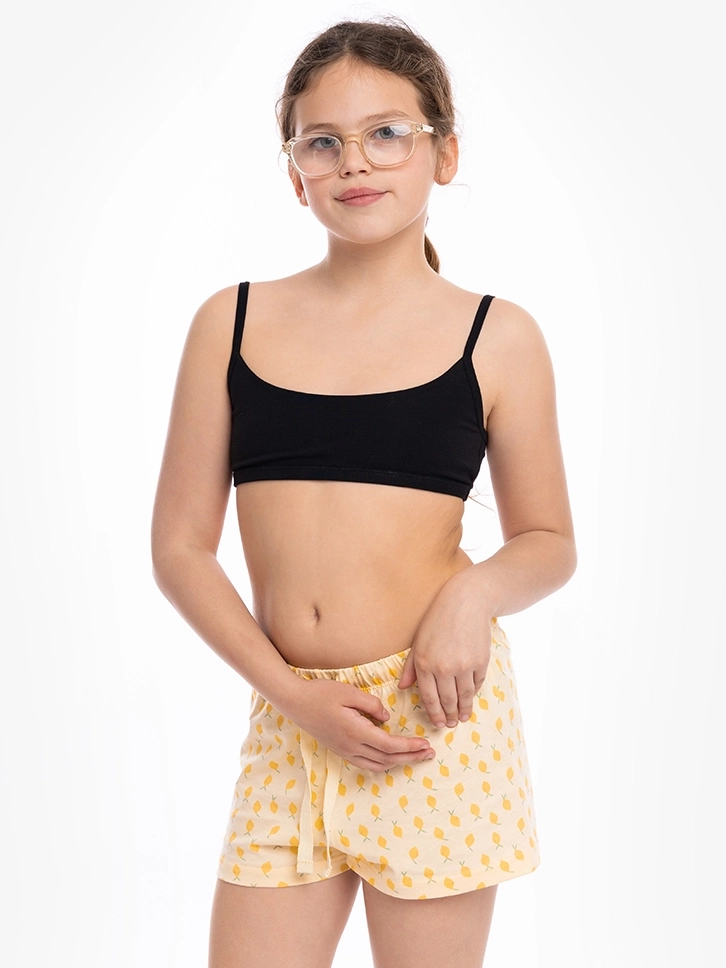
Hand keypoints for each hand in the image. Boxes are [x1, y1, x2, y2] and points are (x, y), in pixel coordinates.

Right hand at [285, 677, 435, 771]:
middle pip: (388, 759)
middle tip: (429, 754)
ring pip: (377, 765)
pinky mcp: (340, 750)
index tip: (425, 744)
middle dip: (411, 758)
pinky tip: (391, 757)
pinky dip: (383, 763)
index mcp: (356, 732)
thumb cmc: (321, 693)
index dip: (410, 747)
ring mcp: (345, 751)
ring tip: (415, 756)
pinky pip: (366, 764)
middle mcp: (351, 747)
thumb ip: (371, 704)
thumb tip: (387, 717)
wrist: (295, 703)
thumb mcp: (349, 692)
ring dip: (398, 763)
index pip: (390, 746)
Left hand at [398, 572, 493, 728]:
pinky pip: (477, 684)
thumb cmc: (438, 620)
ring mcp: (464, 666)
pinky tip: (471, 698)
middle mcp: (443, 668)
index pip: (429, 697)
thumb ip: (411, 667)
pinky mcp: (480, 661)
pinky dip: (474, 693)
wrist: (467, 602)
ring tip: (463, 717)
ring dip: (463, 710)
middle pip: (447, 701)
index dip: (434, 713)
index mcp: (424, 663)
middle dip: (449, 716)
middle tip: (451, 725)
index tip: (438, 723)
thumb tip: (402, 688)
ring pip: (464, 696)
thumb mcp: (419, 641)